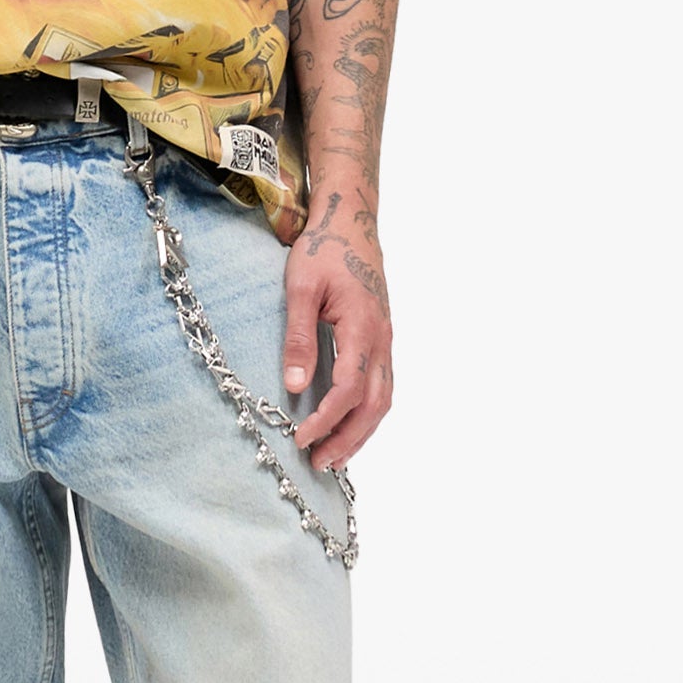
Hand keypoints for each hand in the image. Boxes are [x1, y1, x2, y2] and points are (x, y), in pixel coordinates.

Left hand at [281, 194, 391, 473]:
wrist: (351, 220)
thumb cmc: (324, 249)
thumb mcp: (301, 286)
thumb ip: (299, 336)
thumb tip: (295, 385)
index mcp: (362, 327)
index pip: (349, 389)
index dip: (327, 420)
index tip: (302, 439)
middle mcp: (382, 338)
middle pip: (375, 405)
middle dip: (349, 439)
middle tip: (319, 462)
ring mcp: (386, 338)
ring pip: (384, 399)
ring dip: (362, 431)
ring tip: (334, 455)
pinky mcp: (382, 336)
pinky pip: (382, 385)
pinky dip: (368, 412)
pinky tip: (349, 423)